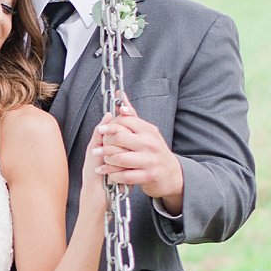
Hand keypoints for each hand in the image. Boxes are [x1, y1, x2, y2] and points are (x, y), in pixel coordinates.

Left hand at [93, 93, 183, 207]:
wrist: (172, 174)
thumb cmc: (154, 151)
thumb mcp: (146, 131)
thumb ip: (131, 115)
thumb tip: (119, 94)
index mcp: (149, 130)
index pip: (125, 121)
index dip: (110, 125)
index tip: (101, 130)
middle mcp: (150, 144)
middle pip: (119, 138)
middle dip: (105, 143)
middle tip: (99, 148)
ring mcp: (150, 161)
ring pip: (120, 158)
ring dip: (108, 160)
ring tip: (103, 161)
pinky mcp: (148, 176)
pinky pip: (125, 175)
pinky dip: (113, 175)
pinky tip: (109, 174)